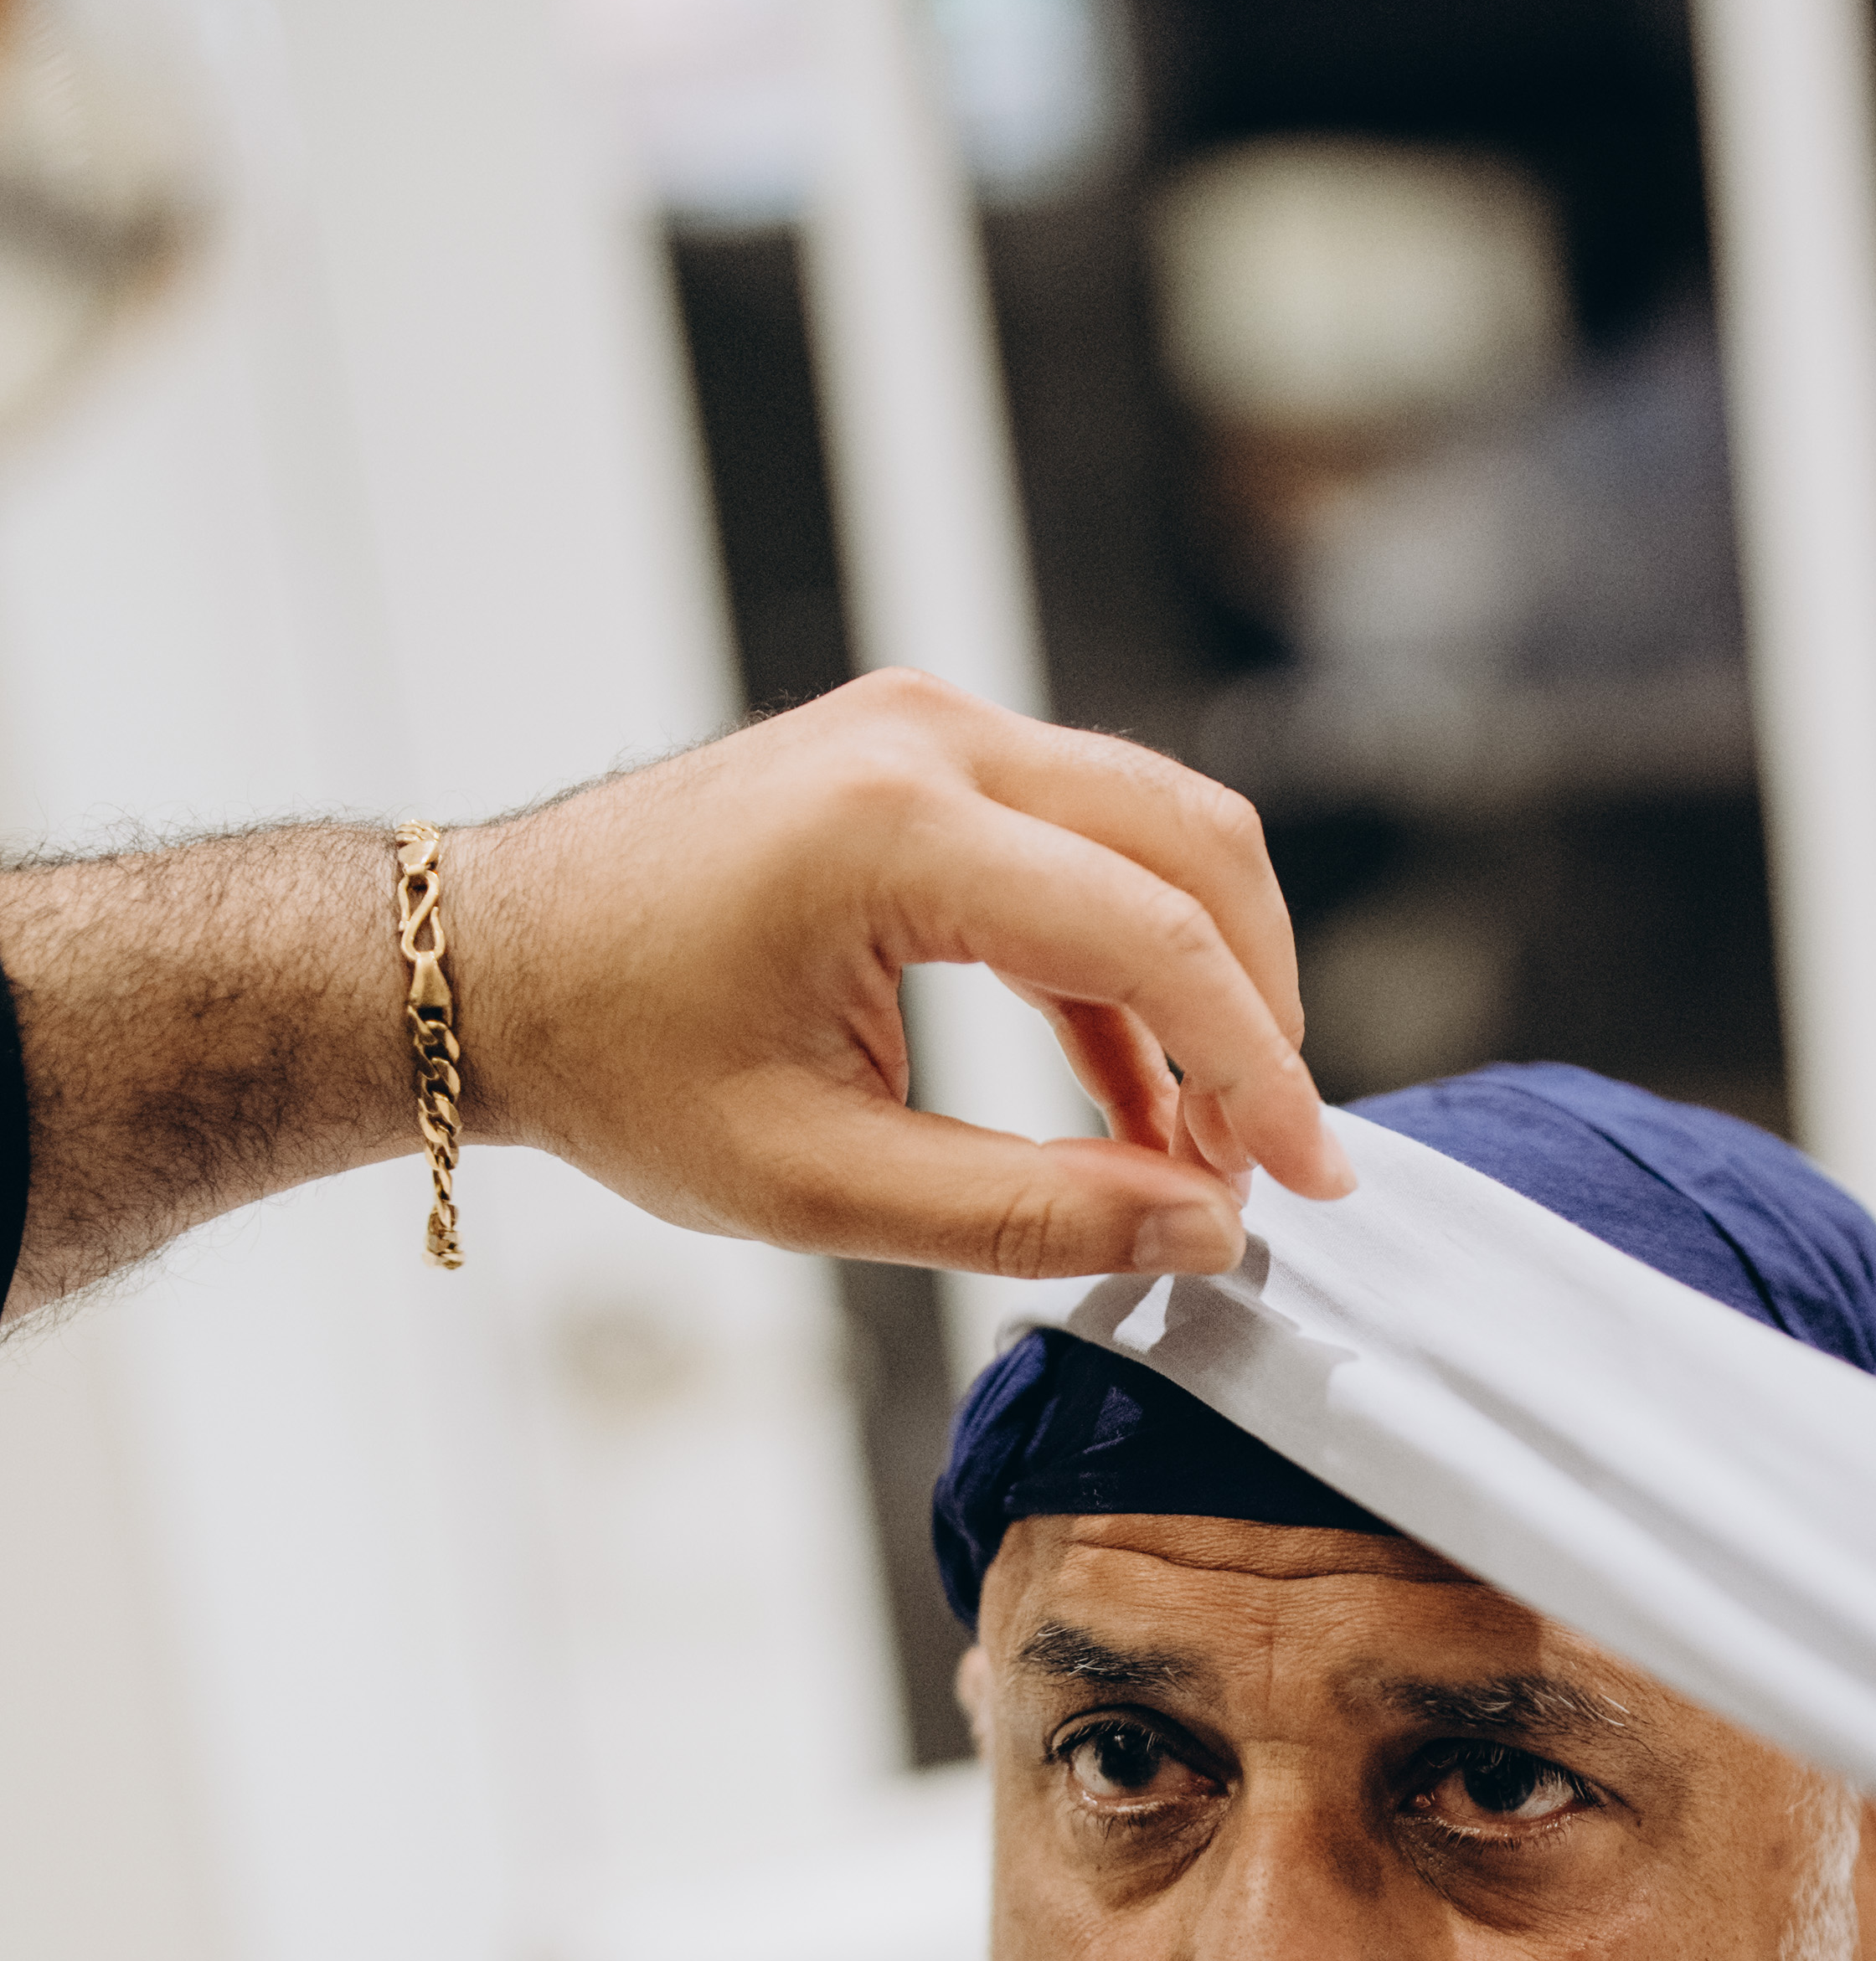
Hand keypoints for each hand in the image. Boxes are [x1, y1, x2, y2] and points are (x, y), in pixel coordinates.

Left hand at [456, 677, 1343, 1273]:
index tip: (1307, 1184)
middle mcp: (927, 738)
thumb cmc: (614, 1066)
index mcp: (893, 829)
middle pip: (1194, 846)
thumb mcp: (818, 1184)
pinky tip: (1129, 1095)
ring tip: (1201, 1143)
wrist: (482, 967)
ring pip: (1156, 830)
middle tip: (1268, 1161)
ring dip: (1202, 982)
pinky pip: (1082, 841)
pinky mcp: (919, 755)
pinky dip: (1126, 961)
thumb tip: (1196, 1231)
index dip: (1256, 1074)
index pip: (1151, 940)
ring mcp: (925, 728)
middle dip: (1258, 1011)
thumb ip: (1025, 1211)